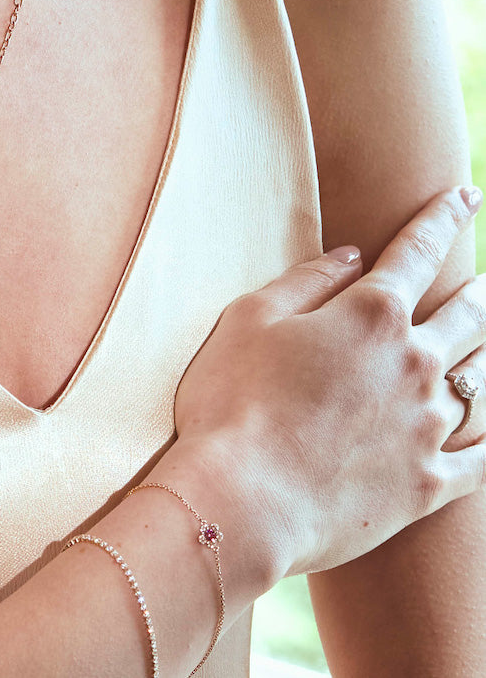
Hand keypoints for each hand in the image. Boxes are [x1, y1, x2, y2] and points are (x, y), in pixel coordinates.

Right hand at [172, 185, 484, 578]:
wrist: (245, 498)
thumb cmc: (233, 400)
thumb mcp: (250, 319)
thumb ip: (306, 281)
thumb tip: (352, 256)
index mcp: (369, 313)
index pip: (418, 249)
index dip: (444, 215)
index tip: (466, 194)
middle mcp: (414, 362)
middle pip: (466, 312)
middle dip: (477, 289)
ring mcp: (429, 425)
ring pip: (481, 378)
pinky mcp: (430, 482)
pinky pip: (484, 455)